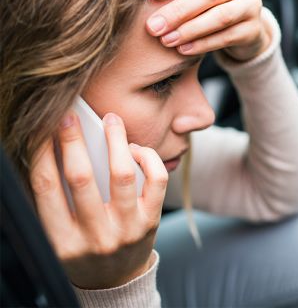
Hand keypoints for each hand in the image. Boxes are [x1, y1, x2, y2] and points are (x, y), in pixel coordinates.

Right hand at [30, 112, 167, 289]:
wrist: (115, 282)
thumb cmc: (84, 249)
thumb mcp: (61, 234)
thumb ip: (58, 200)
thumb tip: (60, 148)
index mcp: (62, 240)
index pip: (46, 188)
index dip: (42, 154)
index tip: (43, 130)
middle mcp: (94, 236)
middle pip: (81, 178)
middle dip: (73, 140)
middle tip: (71, 116)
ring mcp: (125, 229)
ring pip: (121, 174)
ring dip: (115, 140)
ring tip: (111, 120)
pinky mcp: (150, 221)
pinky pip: (156, 181)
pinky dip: (147, 158)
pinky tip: (135, 149)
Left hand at [147, 0, 270, 61]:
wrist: (244, 29)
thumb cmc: (208, 7)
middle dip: (177, 10)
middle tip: (152, 26)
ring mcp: (251, 5)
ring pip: (220, 16)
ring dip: (189, 29)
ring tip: (166, 40)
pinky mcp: (254, 29)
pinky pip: (227, 37)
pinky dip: (203, 44)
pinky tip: (183, 50)